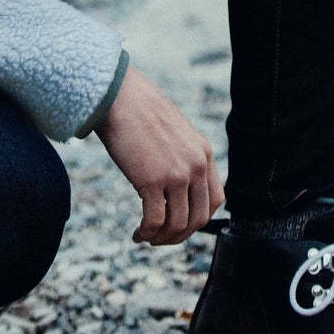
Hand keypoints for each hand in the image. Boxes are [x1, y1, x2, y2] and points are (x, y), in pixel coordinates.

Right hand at [97, 65, 224, 242]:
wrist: (118, 96)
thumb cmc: (139, 112)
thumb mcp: (175, 132)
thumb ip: (184, 156)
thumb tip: (178, 187)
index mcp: (204, 153)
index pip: (216, 200)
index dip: (199, 218)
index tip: (181, 223)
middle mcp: (196, 165)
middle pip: (199, 218)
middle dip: (180, 235)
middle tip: (161, 237)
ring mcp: (176, 174)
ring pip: (178, 224)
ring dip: (162, 237)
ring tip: (146, 236)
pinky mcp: (153, 180)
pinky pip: (155, 221)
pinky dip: (147, 233)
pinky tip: (137, 233)